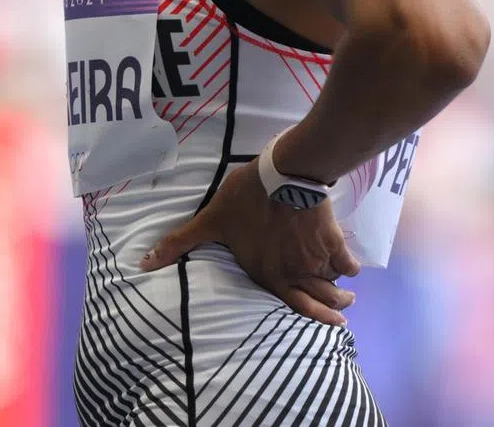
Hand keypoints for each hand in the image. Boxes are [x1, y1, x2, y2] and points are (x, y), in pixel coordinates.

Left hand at [139, 159, 360, 325]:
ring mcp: (315, 259)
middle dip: (334, 307)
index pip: (294, 306)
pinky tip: (351, 264)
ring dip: (341, 290)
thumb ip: (179, 243)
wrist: (284, 174)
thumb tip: (142, 264)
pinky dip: (351, 266)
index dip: (311, 314)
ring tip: (348, 293)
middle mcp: (294, 274)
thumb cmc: (245, 198)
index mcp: (268, 275)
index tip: (326, 319)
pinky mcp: (333, 241)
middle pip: (322, 300)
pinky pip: (349, 262)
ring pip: (335, 283)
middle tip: (344, 307)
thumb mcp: (210, 220)